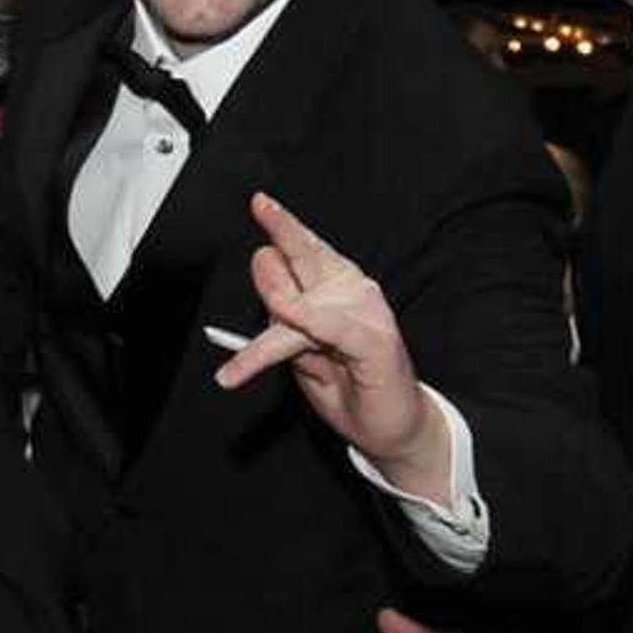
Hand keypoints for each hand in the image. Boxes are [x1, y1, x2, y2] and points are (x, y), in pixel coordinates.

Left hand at [212, 191, 445, 493]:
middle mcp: (351, 293)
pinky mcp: (375, 341)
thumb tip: (269, 291)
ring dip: (276, 314)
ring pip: (308, 301)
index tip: (260, 203)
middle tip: (261, 205)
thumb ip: (285, 325)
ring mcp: (365, 315)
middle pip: (310, 254)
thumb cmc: (350, 388)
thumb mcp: (303, 357)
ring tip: (242, 348)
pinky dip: (310, 320)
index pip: (303, 253)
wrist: (390, 429)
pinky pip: (334, 326)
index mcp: (334, 291)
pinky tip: (288, 313)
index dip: (282, 228)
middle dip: (284, 229)